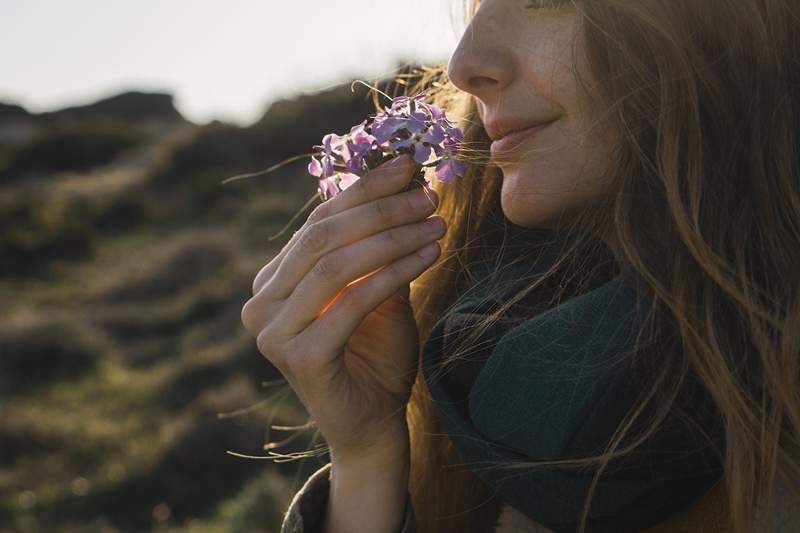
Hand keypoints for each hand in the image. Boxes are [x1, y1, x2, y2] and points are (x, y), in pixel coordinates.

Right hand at [241, 154, 444, 463]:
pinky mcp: (299, 357)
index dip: (363, 190)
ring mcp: (272, 332)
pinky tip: (430, 256)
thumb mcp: (377, 292)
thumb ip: (378, 247)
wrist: (373, 425)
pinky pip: (353, 300)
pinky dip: (395, 272)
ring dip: (393, 236)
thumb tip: (406, 184)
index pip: (316, 222)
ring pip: (336, 263)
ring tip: (436, 223)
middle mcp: (260, 303)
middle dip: (381, 209)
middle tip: (428, 194)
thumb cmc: (375, 357)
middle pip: (322, 236)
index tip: (408, 164)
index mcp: (273, 282)